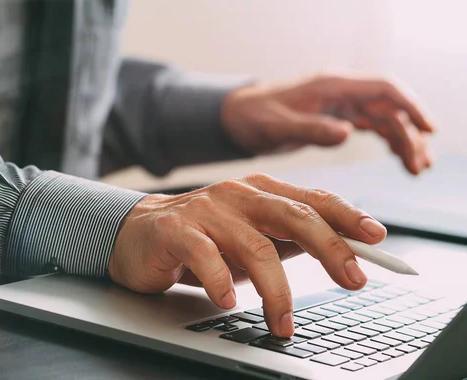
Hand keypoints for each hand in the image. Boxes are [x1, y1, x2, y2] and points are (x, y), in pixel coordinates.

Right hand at [108, 174, 386, 336]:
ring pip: (254, 246)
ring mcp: (206, 209)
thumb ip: (288, 239)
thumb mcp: (251, 236)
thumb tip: (341, 252)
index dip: (347, 217)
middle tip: (353, 279)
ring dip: (277, 291)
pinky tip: (229, 301)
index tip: (376, 239)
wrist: (138, 233)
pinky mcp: (177, 229)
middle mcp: (236, 195)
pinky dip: (221, 282)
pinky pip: (205, 256)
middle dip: (329, 248)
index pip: (312, 200)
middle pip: (292, 216)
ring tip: (283, 322)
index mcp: (259, 192)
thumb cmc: (202, 237)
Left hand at [221, 74, 434, 173]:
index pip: (382, 88)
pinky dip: (387, 141)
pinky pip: (370, 126)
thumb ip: (311, 129)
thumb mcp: (277, 127)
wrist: (236, 118)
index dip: (409, 106)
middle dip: (409, 134)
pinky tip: (398, 158)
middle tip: (419, 167)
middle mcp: (339, 93)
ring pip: (382, 119)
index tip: (428, 129)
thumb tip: (347, 133)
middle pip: (388, 108)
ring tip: (416, 169)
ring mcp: (338, 105)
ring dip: (402, 141)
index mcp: (330, 87)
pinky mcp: (334, 118)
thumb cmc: (253, 117)